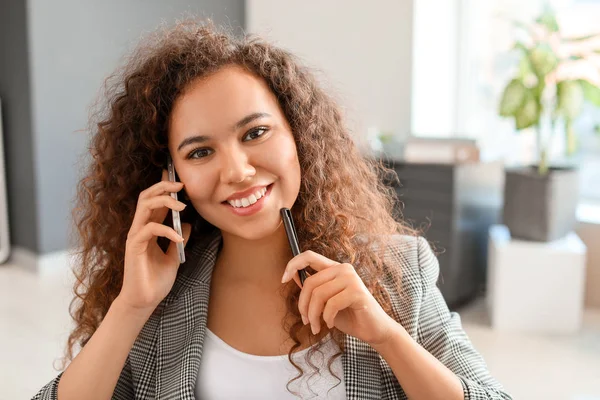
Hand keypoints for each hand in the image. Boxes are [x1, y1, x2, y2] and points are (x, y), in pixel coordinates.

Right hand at [119, 169, 191, 311]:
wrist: (144, 301)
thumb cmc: (156, 281)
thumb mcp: (174, 256)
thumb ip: (178, 239)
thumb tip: (188, 225)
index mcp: (149, 228)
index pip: (154, 200)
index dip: (164, 186)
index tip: (178, 178)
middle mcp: (140, 228)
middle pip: (147, 196)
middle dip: (163, 186)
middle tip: (181, 185)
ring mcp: (135, 236)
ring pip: (144, 206)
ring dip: (164, 201)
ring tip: (182, 206)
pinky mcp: (134, 247)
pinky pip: (149, 229)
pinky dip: (167, 230)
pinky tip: (179, 238)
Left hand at [281, 250, 397, 345]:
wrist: (373, 330)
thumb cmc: (348, 315)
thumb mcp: (326, 300)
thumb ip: (314, 288)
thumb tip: (293, 278)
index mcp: (334, 268)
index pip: (308, 256)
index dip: (292, 265)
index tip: (282, 280)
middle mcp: (343, 269)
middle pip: (310, 282)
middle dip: (303, 305)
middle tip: (306, 321)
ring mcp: (351, 279)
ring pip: (318, 295)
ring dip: (314, 316)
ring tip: (316, 326)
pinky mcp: (357, 292)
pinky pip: (331, 305)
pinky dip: (327, 318)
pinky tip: (331, 324)